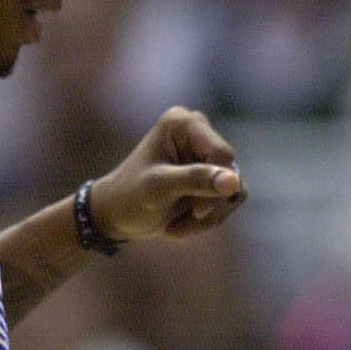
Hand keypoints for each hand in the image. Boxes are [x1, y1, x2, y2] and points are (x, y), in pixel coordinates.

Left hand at [89, 107, 247, 242]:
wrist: (115, 215)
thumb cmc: (129, 196)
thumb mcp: (160, 188)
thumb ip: (196, 180)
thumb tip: (235, 182)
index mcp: (184, 123)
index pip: (222, 155)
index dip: (215, 186)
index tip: (196, 211)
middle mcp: (199, 132)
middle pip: (232, 174)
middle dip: (210, 206)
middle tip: (182, 222)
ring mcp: (206, 154)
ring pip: (234, 191)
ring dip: (209, 217)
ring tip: (178, 226)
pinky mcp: (211, 175)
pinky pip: (229, 200)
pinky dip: (209, 219)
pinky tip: (182, 224)